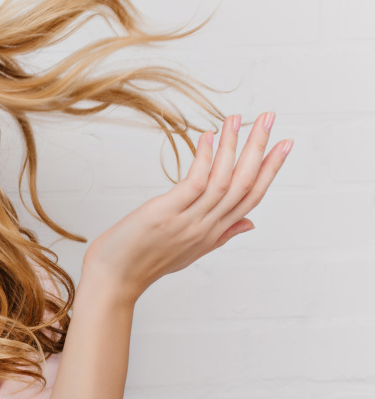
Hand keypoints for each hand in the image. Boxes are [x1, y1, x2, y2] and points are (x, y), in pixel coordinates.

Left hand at [83, 112, 292, 302]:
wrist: (114, 280)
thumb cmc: (143, 262)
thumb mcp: (190, 252)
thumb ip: (222, 235)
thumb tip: (250, 223)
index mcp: (214, 234)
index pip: (251, 198)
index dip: (270, 170)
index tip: (283, 145)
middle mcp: (206, 228)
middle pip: (244, 185)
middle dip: (259, 149)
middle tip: (270, 118)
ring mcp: (187, 222)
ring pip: (223, 181)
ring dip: (233, 146)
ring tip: (238, 119)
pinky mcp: (166, 215)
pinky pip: (194, 183)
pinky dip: (204, 159)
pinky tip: (209, 136)